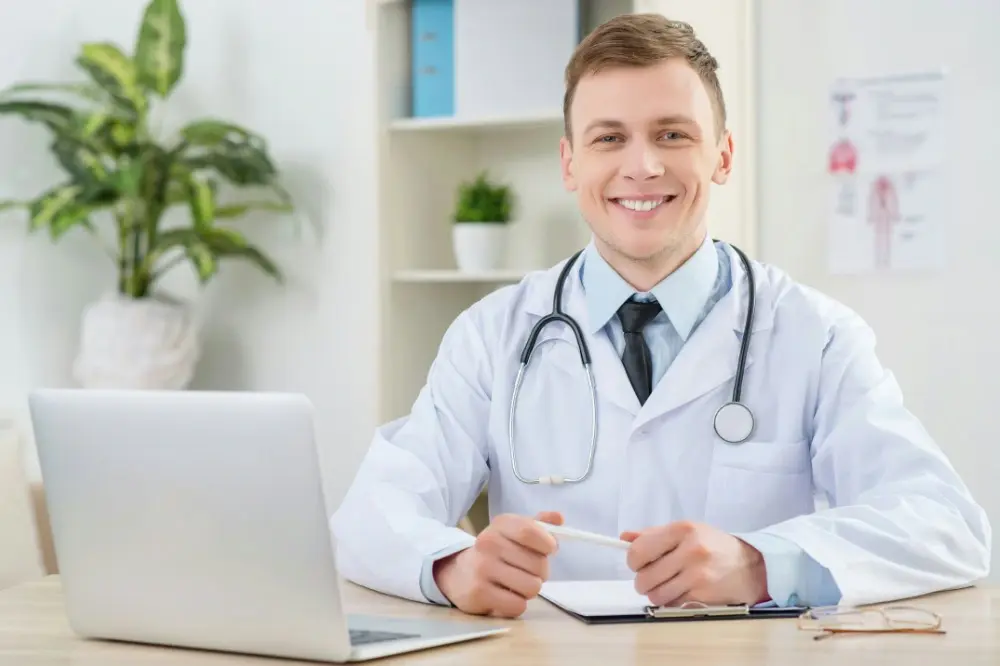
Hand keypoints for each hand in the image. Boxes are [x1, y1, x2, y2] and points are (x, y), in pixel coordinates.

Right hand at [433, 511, 562, 617]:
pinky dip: (517, 605)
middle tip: (526, 571)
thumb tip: (559, 518)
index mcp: (500, 524)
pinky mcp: (478, 594)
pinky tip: (505, 596)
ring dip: (529, 590)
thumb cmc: (495, 552)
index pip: (529, 531)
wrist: (456, 572)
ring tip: (515, 584)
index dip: (547, 543)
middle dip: (541, 572)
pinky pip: (518, 605)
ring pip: (532, 587)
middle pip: (538, 564)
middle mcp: (488, 543)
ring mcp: (482, 568)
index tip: (549, 549)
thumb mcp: (513, 532)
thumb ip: (538, 525)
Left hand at [620, 521, 767, 607]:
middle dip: (643, 580)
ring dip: (657, 593)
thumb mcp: (687, 531)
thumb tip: (624, 538)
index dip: (633, 560)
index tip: (638, 563)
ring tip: (669, 584)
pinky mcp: (704, 596)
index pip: (639, 550)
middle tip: (653, 576)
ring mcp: (698, 575)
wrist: (752, 566)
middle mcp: (691, 551)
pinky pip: (672, 605)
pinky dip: (672, 601)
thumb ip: (654, 534)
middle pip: (644, 577)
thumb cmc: (714, 546)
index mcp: (683, 530)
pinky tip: (684, 591)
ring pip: (655, 595)